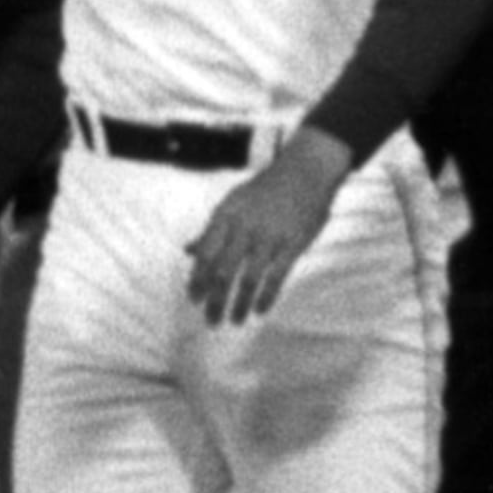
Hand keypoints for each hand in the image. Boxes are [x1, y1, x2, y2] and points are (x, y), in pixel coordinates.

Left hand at [183, 127, 346, 325]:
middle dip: (214, 299)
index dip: (198, 279)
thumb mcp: (232, 203)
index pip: (205, 254)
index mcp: (225, 216)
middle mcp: (244, 228)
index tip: (193, 299)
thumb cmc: (265, 190)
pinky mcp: (293, 243)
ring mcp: (269, 236)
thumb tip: (187, 250)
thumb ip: (212, 230)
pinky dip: (267, 296)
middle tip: (210, 321)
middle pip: (223, 271)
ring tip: (234, 321)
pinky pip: (277, 276)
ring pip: (248, 278)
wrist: (305, 171)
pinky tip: (260, 311)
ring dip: (239, 303)